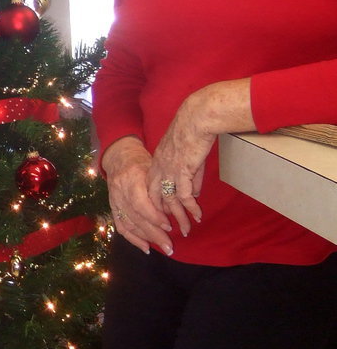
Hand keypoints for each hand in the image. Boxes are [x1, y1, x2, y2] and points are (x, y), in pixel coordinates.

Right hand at [101, 136, 171, 255]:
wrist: (119, 157)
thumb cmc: (141, 162)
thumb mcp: (153, 169)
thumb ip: (160, 189)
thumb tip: (172, 211)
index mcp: (131, 179)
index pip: (140, 204)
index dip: (154, 217)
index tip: (168, 226)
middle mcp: (120, 192)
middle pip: (136, 218)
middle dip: (154, 234)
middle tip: (170, 247)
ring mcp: (114, 201)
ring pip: (129, 224)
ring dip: (146, 239)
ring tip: (163, 248)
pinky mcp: (112, 208)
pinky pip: (121, 227)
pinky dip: (133, 239)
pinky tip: (146, 247)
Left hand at [147, 93, 212, 235]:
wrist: (196, 118)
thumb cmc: (193, 129)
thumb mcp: (185, 153)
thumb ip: (189, 175)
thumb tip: (194, 192)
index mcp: (157, 162)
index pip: (152, 188)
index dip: (157, 204)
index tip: (163, 217)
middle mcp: (159, 168)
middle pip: (157, 199)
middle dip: (164, 218)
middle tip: (170, 231)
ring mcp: (169, 171)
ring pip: (171, 202)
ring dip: (180, 217)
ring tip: (187, 230)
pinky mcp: (182, 171)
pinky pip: (185, 196)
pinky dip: (191, 208)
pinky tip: (198, 216)